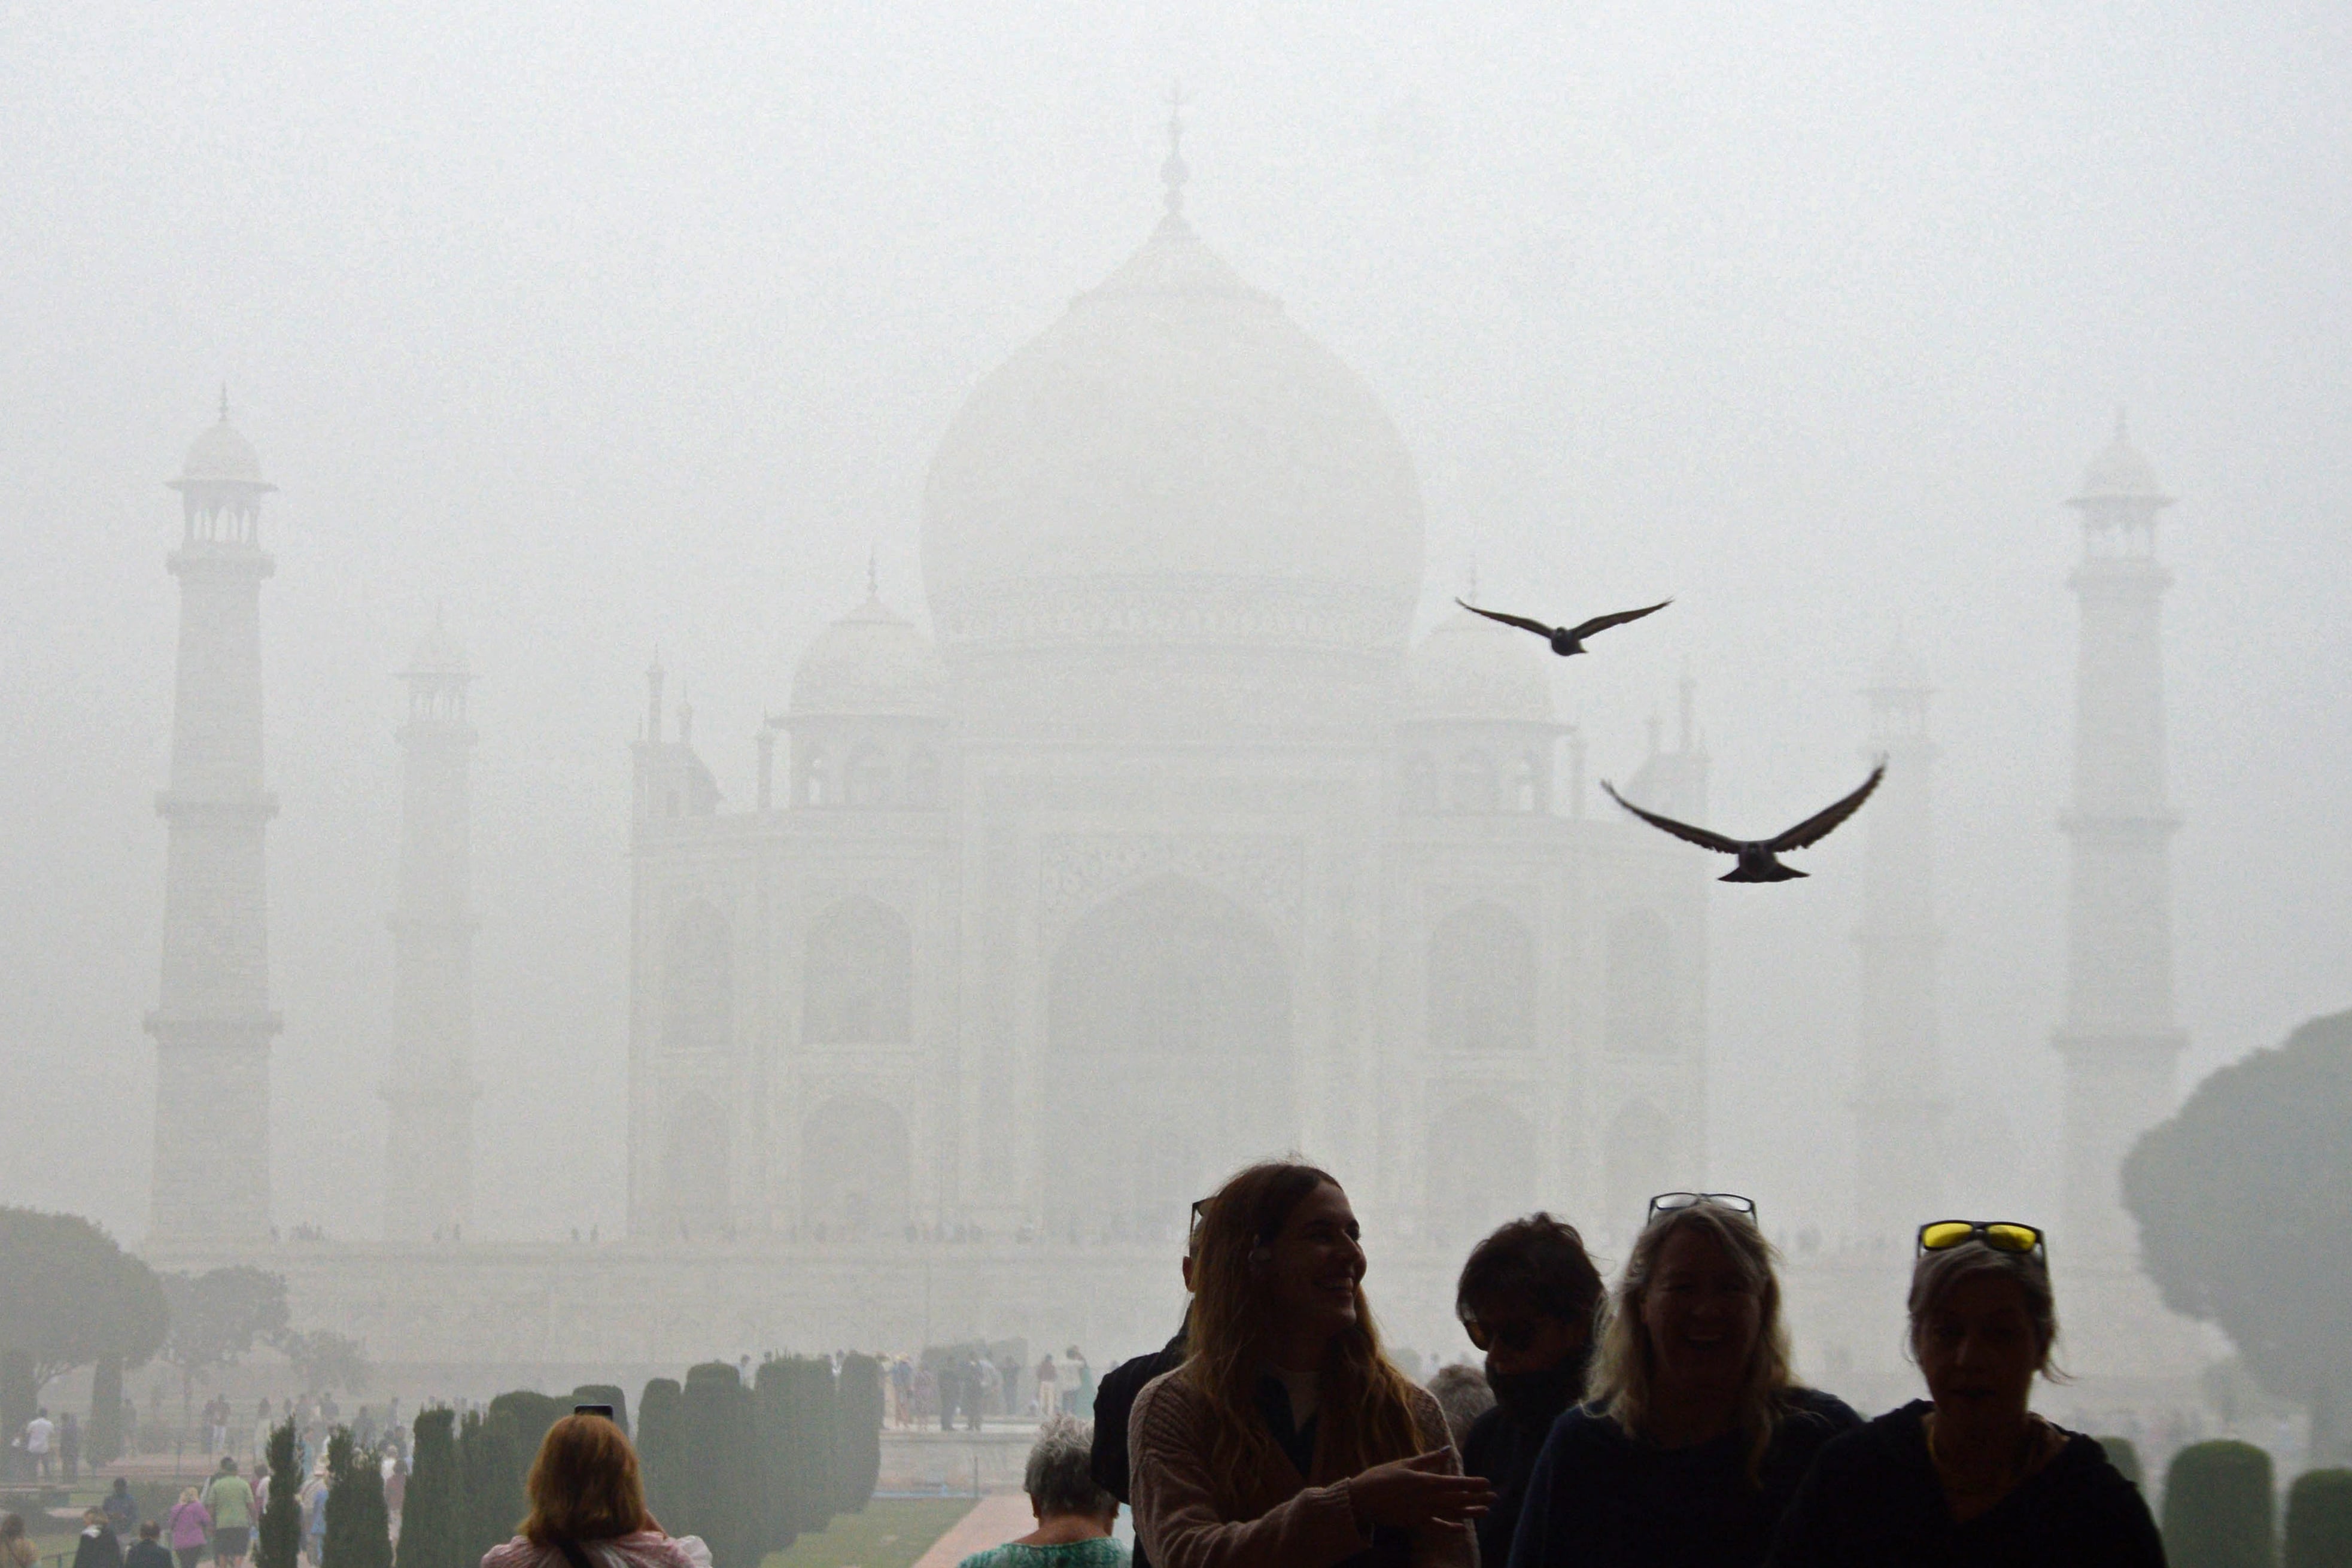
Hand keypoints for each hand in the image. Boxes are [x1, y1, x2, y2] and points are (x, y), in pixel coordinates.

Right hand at [1345, 1449, 1495, 1529]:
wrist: (1361, 1500)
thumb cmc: (1381, 1477)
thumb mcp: (1405, 1463)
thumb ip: (1429, 1459)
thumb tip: (1448, 1449)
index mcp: (1425, 1481)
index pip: (1455, 1483)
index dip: (1472, 1484)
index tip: (1488, 1482)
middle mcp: (1427, 1499)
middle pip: (1457, 1499)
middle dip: (1476, 1498)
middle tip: (1494, 1496)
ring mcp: (1422, 1513)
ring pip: (1450, 1513)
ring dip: (1469, 1512)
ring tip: (1485, 1511)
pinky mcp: (1415, 1523)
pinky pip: (1436, 1526)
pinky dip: (1450, 1527)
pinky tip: (1462, 1528)